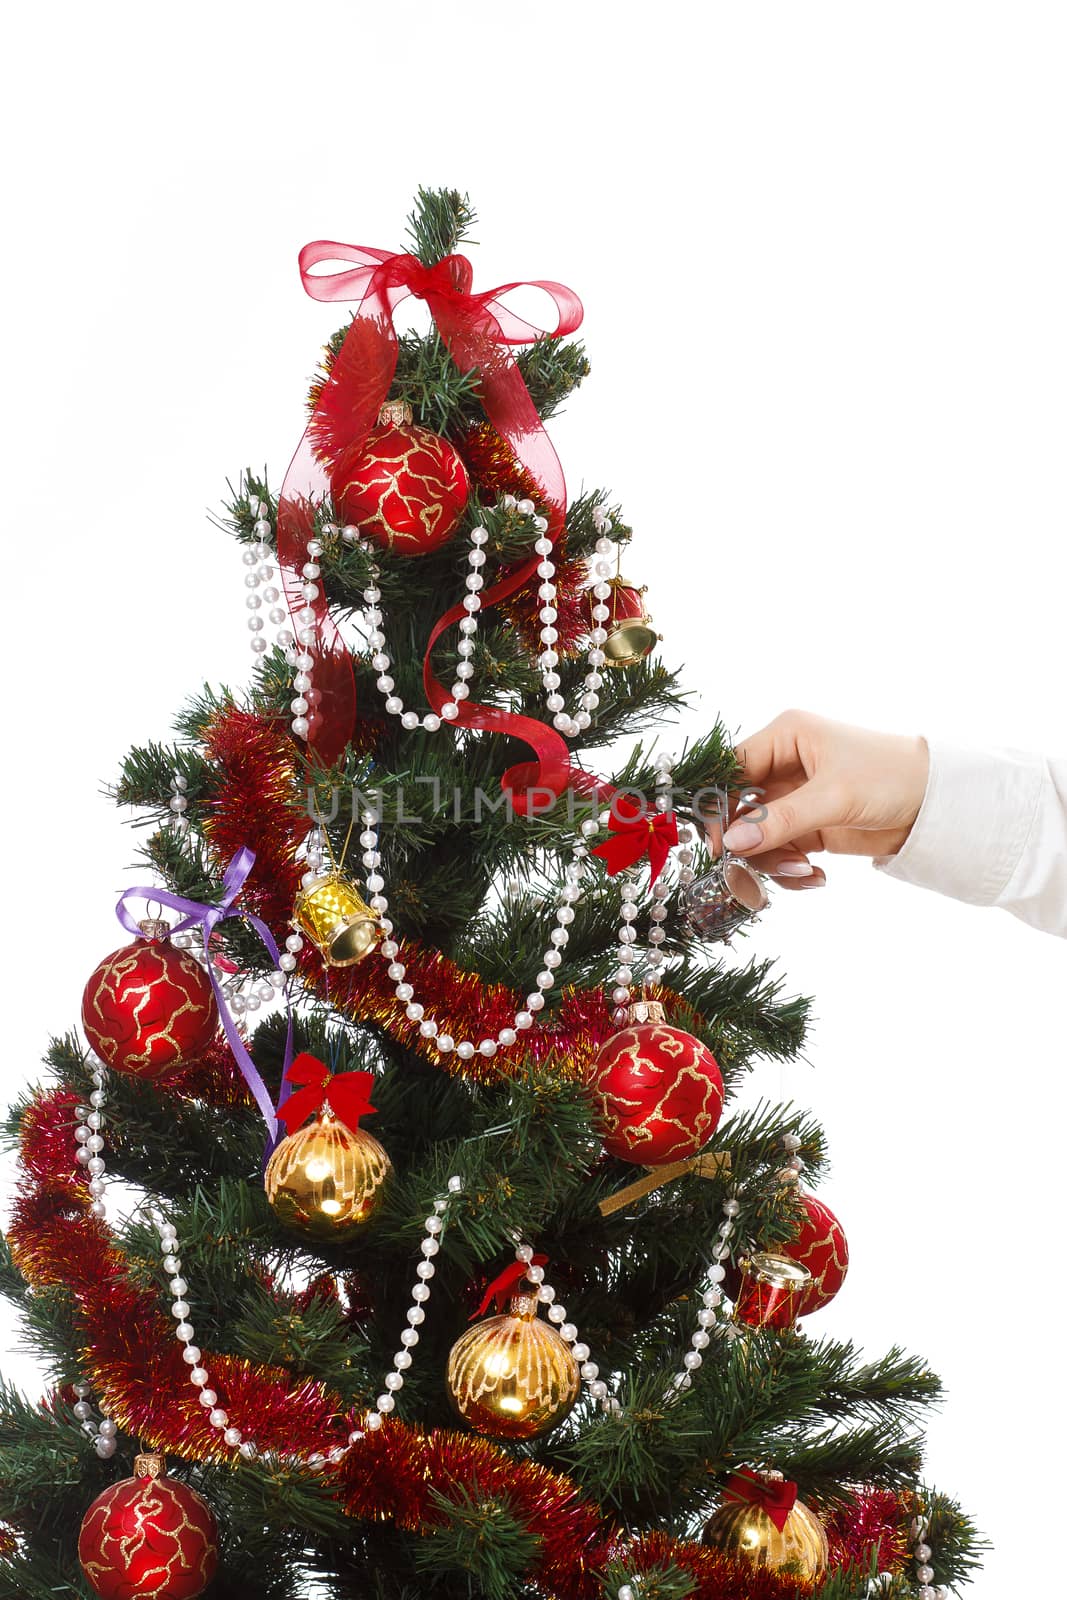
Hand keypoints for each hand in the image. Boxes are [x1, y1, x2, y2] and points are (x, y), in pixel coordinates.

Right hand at [714, 711, 929, 888]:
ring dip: (772, 860)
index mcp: (786, 737)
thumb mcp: (833, 797)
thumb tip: (732, 842)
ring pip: (757, 835)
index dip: (718, 803)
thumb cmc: (891, 777)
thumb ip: (780, 821)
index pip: (731, 768)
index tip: (719, 842)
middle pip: (739, 807)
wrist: (937, 804)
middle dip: (749, 841)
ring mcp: (795, 797)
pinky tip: (813, 877)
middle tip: (753, 869)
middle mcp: (785, 764)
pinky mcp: (808, 826)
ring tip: (801, 873)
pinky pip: (780, 851)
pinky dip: (788, 869)